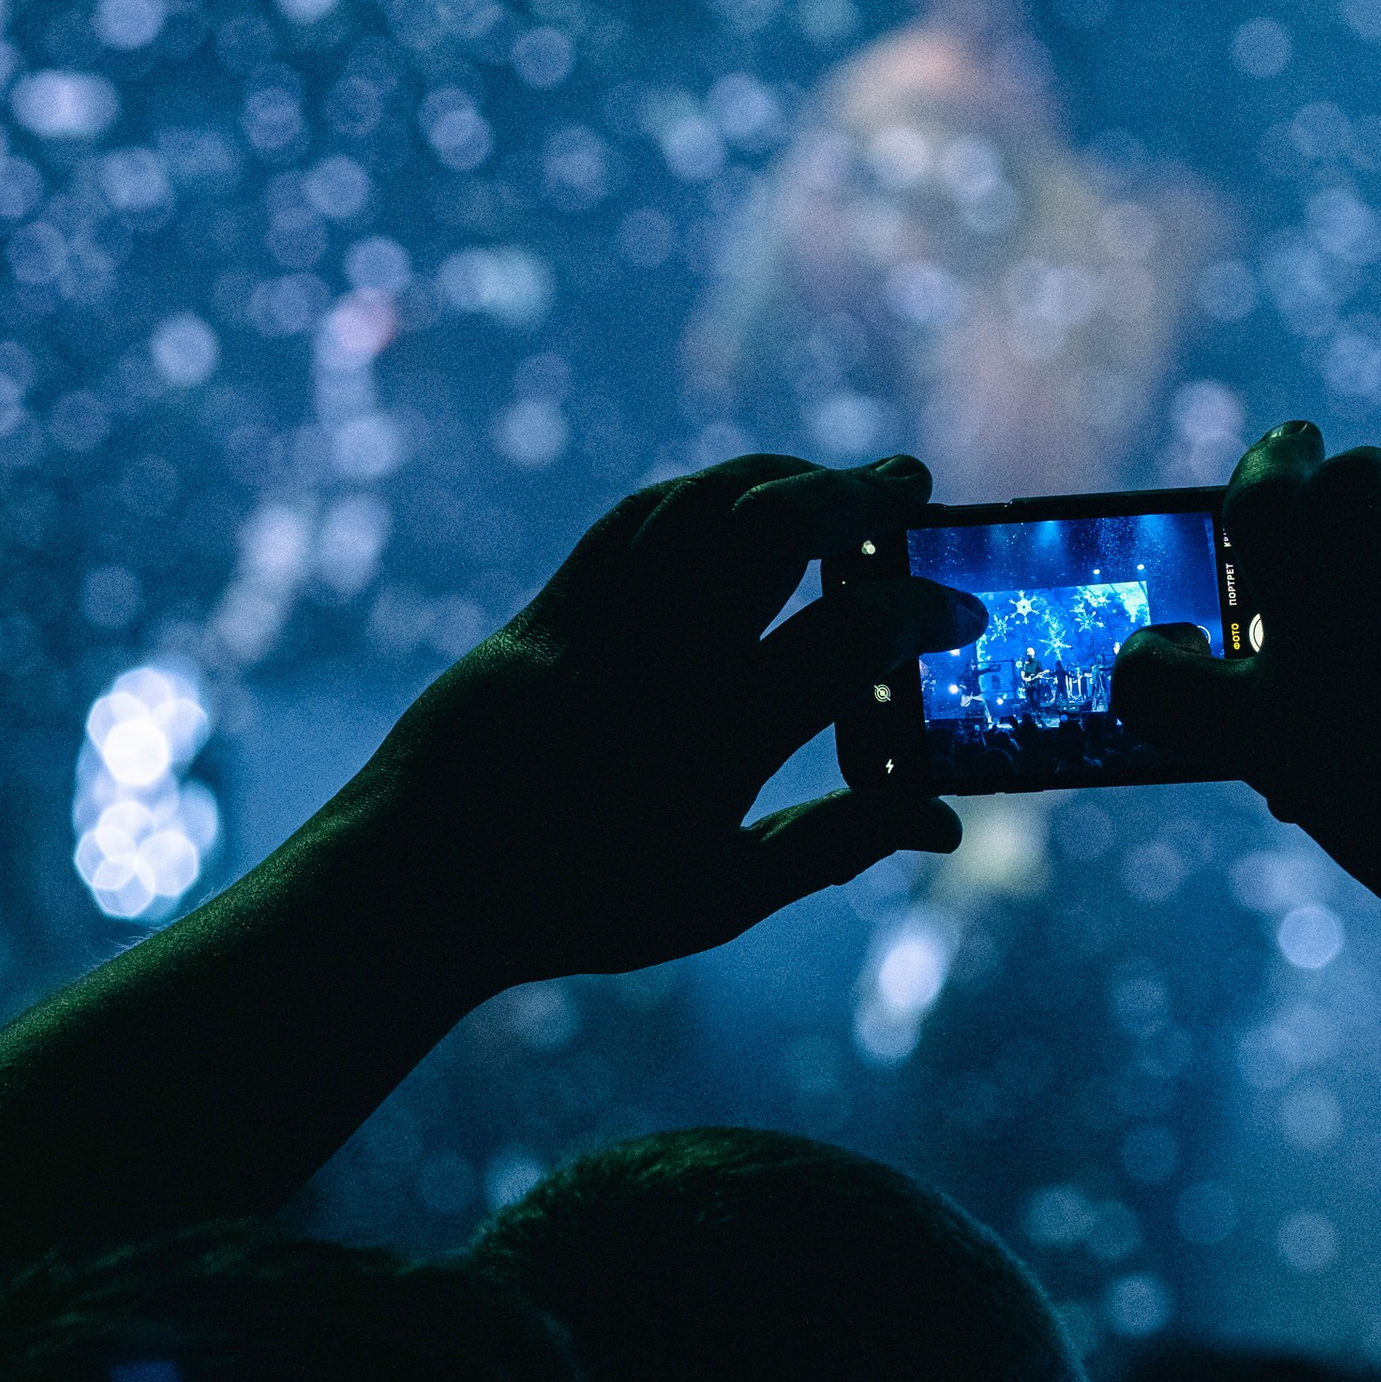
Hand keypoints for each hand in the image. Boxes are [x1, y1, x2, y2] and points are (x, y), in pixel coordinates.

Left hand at [364, 455, 983, 986]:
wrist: (418, 884)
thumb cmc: (577, 904)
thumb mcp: (719, 898)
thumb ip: (835, 847)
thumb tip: (945, 822)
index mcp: (714, 747)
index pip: (844, 641)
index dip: (920, 615)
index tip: (962, 615)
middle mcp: (656, 669)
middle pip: (770, 532)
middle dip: (855, 494)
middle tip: (910, 487)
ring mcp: (595, 627)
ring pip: (700, 505)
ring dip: (781, 476)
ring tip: (837, 484)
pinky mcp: (546, 610)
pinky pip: (634, 519)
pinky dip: (701, 493)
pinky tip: (738, 499)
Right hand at [1109, 424, 1380, 938]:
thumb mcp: (1357, 810)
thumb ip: (1314, 737)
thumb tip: (1293, 664)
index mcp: (1262, 734)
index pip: (1152, 681)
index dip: (1152, 655)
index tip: (1175, 643)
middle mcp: (1310, 650)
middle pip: (1260, 511)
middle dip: (1272, 472)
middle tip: (1293, 452)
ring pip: (1353, 481)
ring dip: (1365, 485)